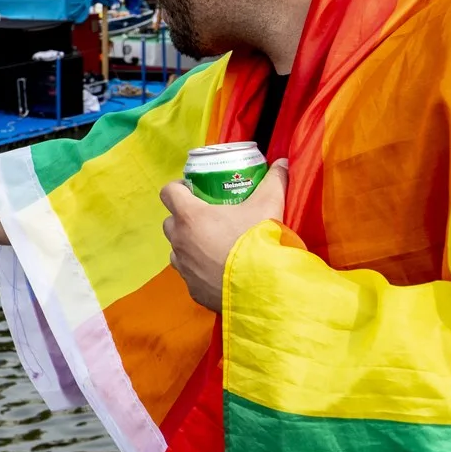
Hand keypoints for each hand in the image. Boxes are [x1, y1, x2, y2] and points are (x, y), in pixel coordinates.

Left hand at [158, 160, 286, 311]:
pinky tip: (219, 269)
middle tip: (208, 217)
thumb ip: (274, 181)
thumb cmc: (258, 241)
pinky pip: (189, 274)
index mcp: (190, 216)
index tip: (194, 189)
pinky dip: (199, 269)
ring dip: (190, 244)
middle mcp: (180, 240)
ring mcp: (184, 267)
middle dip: (184, 218)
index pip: (168, 192)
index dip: (178, 188)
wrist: (262, 288)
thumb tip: (282, 163)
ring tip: (215, 244)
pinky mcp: (192, 289)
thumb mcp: (269, 205)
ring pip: (178, 249)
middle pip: (171, 222)